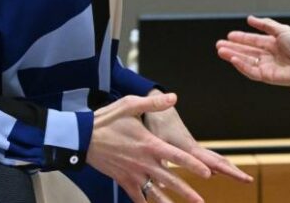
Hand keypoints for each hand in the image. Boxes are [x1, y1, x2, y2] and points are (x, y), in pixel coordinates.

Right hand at [86, 93, 208, 202]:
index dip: (193, 166)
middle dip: (186, 192)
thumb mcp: (130, 105)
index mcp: (149, 144)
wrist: (82, 137)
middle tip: (200, 201)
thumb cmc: (107, 120)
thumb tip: (174, 97)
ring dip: (168, 202)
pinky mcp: (122, 180)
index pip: (177, 157)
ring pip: (154, 192)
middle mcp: (143, 162)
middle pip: (170, 179)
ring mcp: (132, 173)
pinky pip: (136, 196)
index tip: (207, 174)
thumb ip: (154, 103)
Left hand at [143, 91, 252, 183]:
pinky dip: (216, 164)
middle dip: (234, 171)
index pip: (213, 162)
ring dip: (227, 167)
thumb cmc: (155, 123)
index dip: (227, 170)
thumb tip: (160, 184)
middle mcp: (195, 148)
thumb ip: (161, 162)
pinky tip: (216, 172)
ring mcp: (193, 146)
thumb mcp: (155, 143)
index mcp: (190, 148)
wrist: (157, 106)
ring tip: (240, 176)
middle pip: (219, 160)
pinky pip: (206, 156)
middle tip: (248, 180)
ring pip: (215, 158)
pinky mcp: (188, 146)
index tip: (242, 176)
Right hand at [215, 15, 289, 85]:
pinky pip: (251, 71)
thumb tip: (250, 18)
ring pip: (245, 61)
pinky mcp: (266, 76)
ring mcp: (266, 66)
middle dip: (233, 47)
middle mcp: (268, 55)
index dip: (241, 38)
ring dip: (233, 56)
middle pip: (246, 51)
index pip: (253, 41)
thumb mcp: (281, 30)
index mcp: (272, 44)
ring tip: (221, 51)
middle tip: (219, 44)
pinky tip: (233, 59)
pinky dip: (241, 65)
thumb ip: (265, 25)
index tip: (229, 35)